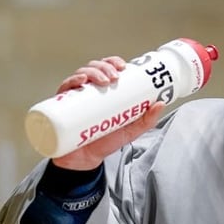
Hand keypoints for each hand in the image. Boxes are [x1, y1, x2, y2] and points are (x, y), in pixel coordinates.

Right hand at [51, 57, 166, 170]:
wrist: (85, 162)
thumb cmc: (104, 142)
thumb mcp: (130, 131)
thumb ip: (146, 120)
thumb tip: (161, 103)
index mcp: (102, 92)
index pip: (106, 68)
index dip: (112, 62)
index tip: (123, 66)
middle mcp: (87, 92)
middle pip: (93, 68)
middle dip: (104, 66)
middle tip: (115, 76)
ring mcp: (73, 98)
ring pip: (79, 75)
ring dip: (91, 72)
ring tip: (104, 81)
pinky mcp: (61, 108)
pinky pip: (63, 90)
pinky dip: (70, 82)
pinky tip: (80, 82)